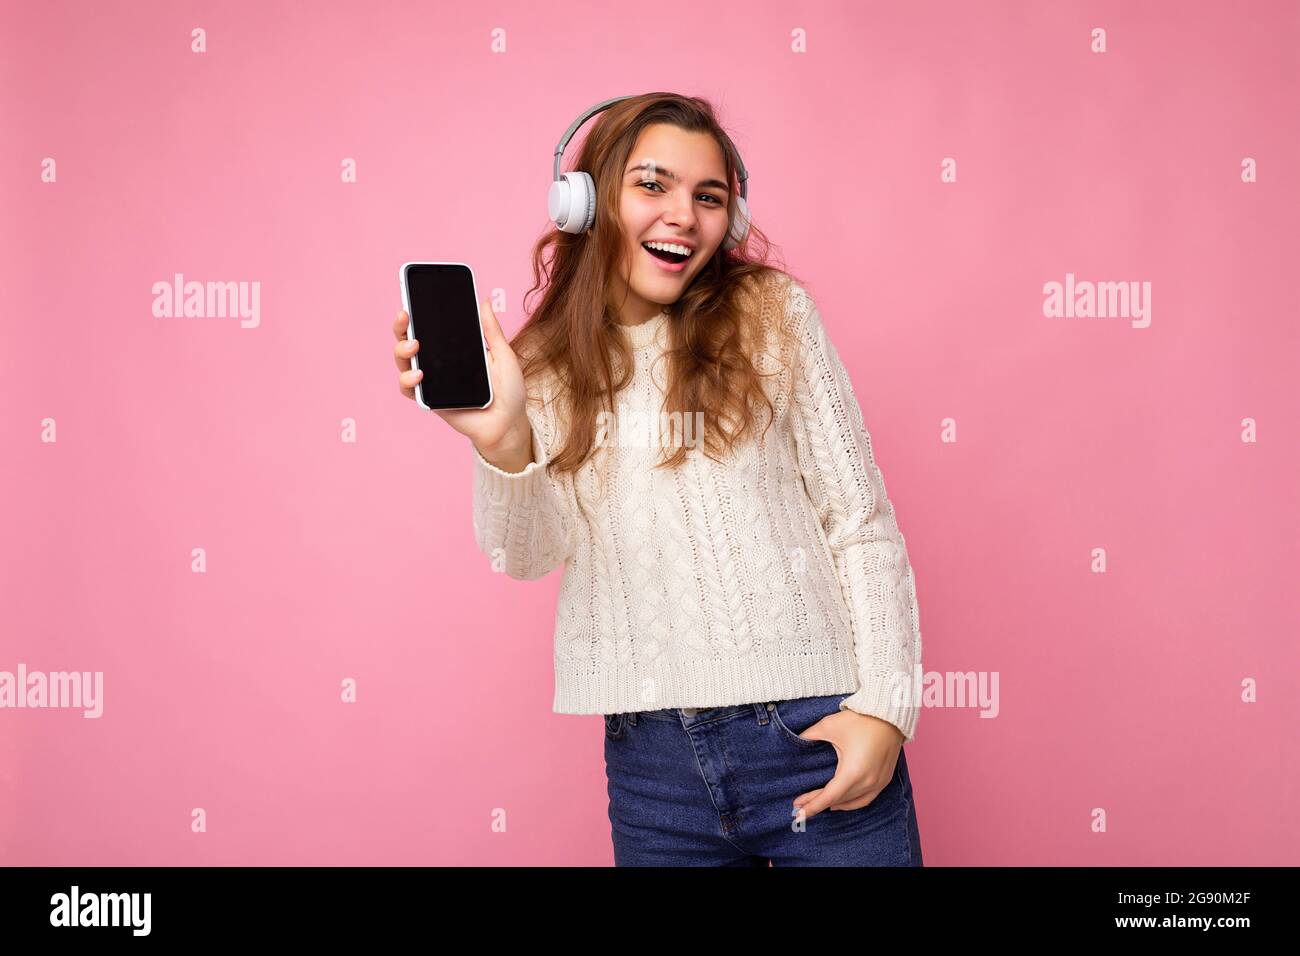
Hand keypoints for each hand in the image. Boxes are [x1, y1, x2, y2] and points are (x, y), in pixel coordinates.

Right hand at [392, 300, 532, 468]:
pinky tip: (419, 374)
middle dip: (401, 326)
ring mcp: (432, 381)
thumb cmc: (509, 391)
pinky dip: (408, 380)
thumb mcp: (504, 355)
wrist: (509, 423)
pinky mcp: (430, 400)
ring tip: (413, 346)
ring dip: (401, 351)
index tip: (412, 298)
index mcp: (455, 348)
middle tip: (405, 316)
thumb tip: (485, 300)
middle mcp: (439, 362)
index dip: (417, 312)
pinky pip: (409, 390)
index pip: (430, 326)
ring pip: (404, 362)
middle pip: (410, 340)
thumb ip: (491, 330)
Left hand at [790, 711, 903, 819]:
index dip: (812, 805)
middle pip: (838, 800)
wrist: (890, 714)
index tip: (798, 812)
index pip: (829, 796)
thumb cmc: (861, 719)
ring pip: (852, 802)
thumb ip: (809, 736)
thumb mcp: (829, 725)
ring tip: (817, 804)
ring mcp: (878, 783)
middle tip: (800, 806)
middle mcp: (868, 782)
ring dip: (834, 804)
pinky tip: (841, 802)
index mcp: (853, 772)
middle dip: (818, 803)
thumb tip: (796, 741)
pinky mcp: (885, 779)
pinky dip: (852, 803)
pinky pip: (866, 799)